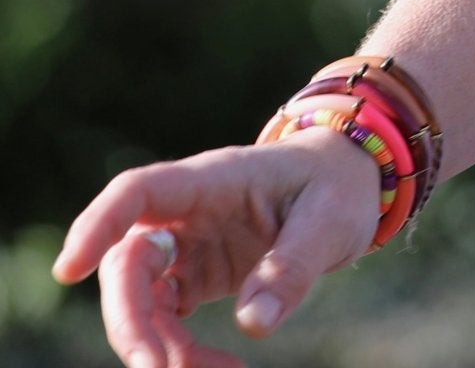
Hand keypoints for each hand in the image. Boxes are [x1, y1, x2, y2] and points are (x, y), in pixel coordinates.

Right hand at [52, 128, 382, 367]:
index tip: (69, 269)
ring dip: (156, 347)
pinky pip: (165, 321)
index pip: (139, 191)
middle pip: (128, 261)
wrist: (350, 182)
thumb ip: (293, 267)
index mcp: (214, 179)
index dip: (98, 224)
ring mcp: (185, 245)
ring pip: (139, 300)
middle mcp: (187, 211)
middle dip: (129, 320)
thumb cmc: (338, 185)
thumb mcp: (332, 219)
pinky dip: (178, 354)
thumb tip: (253, 325)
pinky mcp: (193, 276)